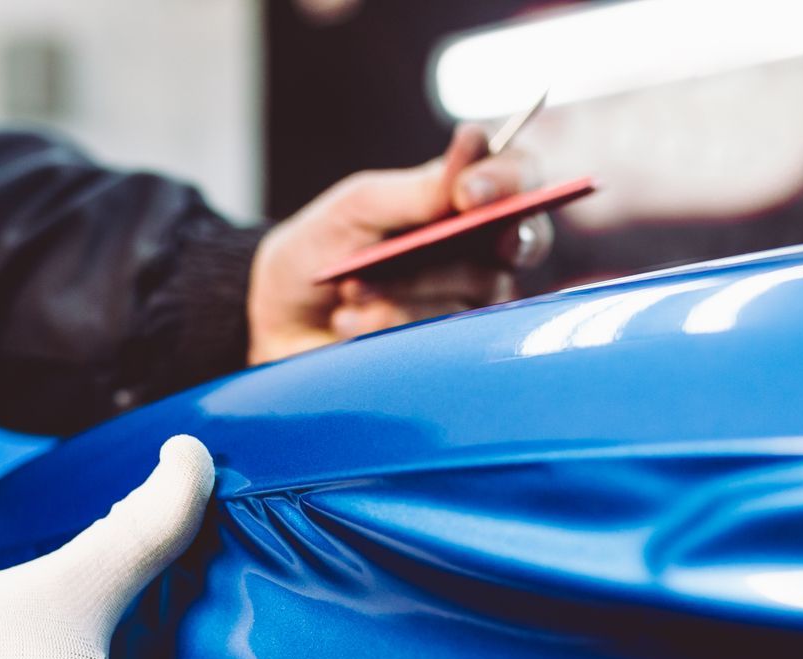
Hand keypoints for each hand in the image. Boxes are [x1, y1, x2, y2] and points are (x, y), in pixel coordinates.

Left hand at [247, 123, 554, 364]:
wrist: (281, 319)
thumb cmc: (322, 251)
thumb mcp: (359, 206)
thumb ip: (416, 190)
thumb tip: (469, 163)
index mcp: (465, 201)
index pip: (520, 177)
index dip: (508, 180)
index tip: (468, 192)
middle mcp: (483, 252)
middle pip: (518, 241)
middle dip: (470, 242)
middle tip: (427, 245)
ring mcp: (469, 302)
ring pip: (474, 290)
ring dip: (407, 287)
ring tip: (349, 287)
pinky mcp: (448, 350)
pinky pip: (439, 332)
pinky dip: (387, 320)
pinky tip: (347, 319)